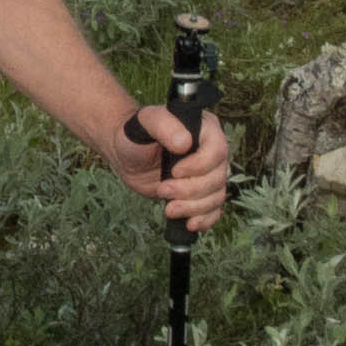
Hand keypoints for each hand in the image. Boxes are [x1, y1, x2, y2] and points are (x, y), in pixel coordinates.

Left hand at [114, 104, 229, 231]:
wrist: (128, 156)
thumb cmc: (136, 135)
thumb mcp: (145, 122)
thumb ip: (163, 125)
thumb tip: (184, 143)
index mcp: (205, 129)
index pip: (217, 149)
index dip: (199, 166)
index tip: (174, 172)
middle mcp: (212, 152)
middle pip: (217, 177)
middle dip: (190, 190)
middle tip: (163, 190)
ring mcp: (208, 174)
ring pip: (217, 196)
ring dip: (193, 207)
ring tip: (168, 209)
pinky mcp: (201, 193)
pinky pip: (214, 209)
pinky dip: (205, 219)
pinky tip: (189, 223)